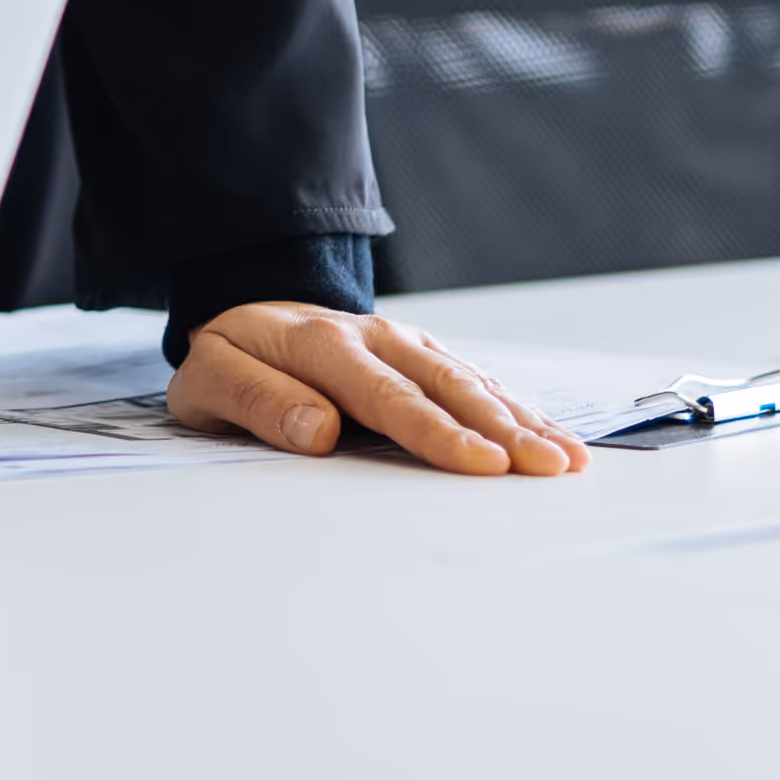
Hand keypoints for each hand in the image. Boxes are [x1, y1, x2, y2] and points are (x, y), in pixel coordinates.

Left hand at [165, 302, 588, 475]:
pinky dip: (518, 409)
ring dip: (523, 421)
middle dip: (503, 430)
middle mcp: (375, 337)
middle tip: (549, 467)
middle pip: (447, 388)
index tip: (482, 463)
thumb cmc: (230, 359)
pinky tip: (555, 436)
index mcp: (321, 345)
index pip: (388, 397)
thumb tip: (315, 430)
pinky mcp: (424, 355)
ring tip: (568, 459)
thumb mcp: (210, 379)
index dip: (438, 432)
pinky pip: (477, 381)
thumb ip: (257, 401)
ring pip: (472, 383)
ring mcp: (405, 344)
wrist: (246, 312)